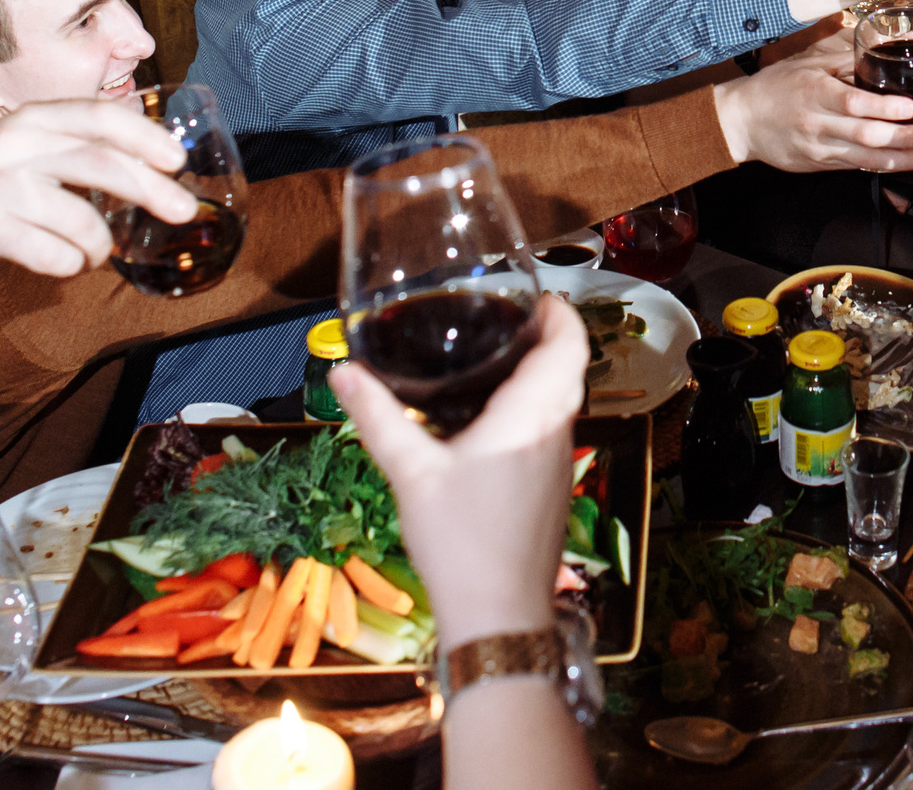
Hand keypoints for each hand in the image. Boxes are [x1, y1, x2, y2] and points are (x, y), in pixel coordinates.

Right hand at [0, 99, 194, 290]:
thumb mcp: (23, 146)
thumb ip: (73, 147)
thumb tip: (152, 167)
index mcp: (32, 118)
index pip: (99, 116)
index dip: (144, 136)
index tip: (177, 159)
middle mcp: (15, 145)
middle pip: (100, 163)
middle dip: (150, 189)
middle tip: (183, 210)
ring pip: (79, 219)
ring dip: (100, 244)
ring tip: (97, 252)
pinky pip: (50, 254)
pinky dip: (70, 264)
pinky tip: (64, 262)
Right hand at [336, 295, 587, 638]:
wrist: (499, 615)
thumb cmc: (460, 542)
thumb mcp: (410, 473)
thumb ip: (378, 417)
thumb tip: (343, 372)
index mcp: (530, 414)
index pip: (568, 346)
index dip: (560, 314)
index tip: (538, 296)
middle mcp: (556, 432)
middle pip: (569, 369)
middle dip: (549, 339)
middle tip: (511, 321)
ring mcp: (560, 464)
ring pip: (564, 402)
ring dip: (544, 375)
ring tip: (498, 362)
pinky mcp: (554, 492)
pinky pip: (554, 431)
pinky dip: (536, 409)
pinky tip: (495, 423)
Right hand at [713, 38, 912, 173]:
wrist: (741, 120)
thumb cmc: (777, 86)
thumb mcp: (813, 63)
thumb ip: (856, 55)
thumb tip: (898, 39)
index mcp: (815, 92)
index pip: (852, 103)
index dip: (883, 108)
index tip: (910, 108)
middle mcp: (817, 123)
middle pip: (864, 135)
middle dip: (902, 139)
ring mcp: (818, 148)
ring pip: (864, 158)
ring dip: (900, 160)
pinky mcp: (818, 164)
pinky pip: (854, 166)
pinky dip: (880, 166)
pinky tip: (902, 163)